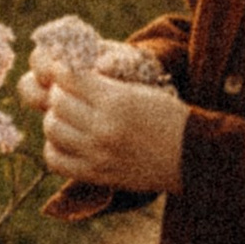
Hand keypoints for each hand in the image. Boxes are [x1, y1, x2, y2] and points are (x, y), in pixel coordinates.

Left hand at [36, 59, 186, 195]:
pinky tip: (66, 141)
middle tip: (67, 93)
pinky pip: (55, 160)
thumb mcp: (139, 90)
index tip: (64, 70)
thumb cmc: (167, 116)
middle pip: (56, 102)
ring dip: (55, 118)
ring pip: (52, 129)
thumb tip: (65, 75)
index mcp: (116, 100)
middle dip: (58, 93)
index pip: (67, 77)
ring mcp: (98, 153)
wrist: (192, 156)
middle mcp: (103, 127)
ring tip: (67, 116)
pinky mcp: (97, 173)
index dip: (61, 70)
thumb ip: (103, 84)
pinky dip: (54, 147)